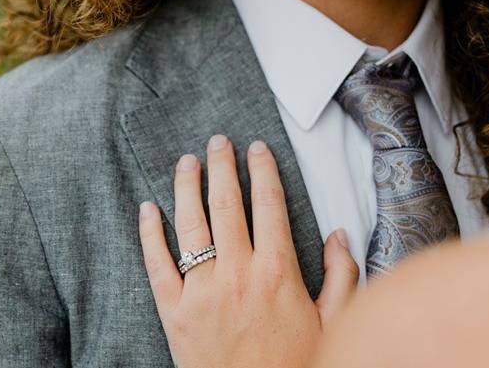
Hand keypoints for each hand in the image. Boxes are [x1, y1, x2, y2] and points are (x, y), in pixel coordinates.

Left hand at [138, 135, 358, 367]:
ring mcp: (202, 291)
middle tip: (218, 142)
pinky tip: (147, 209)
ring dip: (187, 187)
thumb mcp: (334, 322)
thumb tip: (339, 234)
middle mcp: (237, 273)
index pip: (269, 205)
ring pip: (190, 225)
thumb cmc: (297, 364)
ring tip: (187, 162)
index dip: (263, 171)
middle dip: (223, 167)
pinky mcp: (174, 311)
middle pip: (227, 205)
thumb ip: (341, 274)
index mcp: (277, 272)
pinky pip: (157, 264)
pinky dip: (149, 234)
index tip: (257, 149)